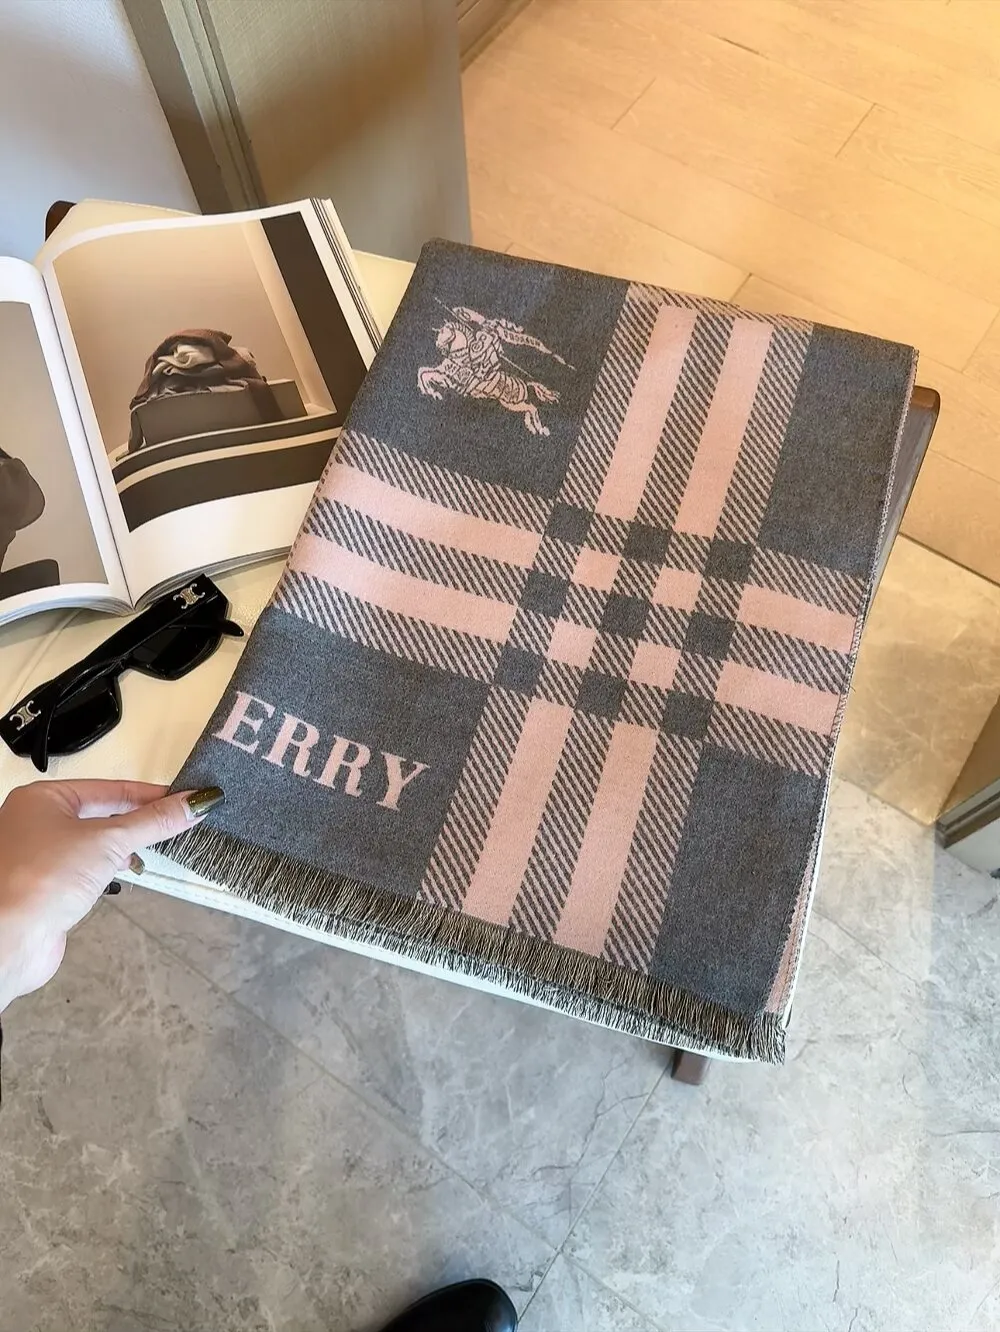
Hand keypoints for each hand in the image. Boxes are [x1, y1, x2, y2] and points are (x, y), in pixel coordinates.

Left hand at [0, 780, 223, 1012]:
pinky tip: (125, 872)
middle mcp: (35, 823)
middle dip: (139, 819)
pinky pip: (86, 867)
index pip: (110, 788)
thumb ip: (153, 822)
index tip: (184, 798)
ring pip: (94, 841)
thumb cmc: (37, 881)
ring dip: (124, 845)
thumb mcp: (108, 841)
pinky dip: (108, 867)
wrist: (9, 940)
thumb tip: (193, 804)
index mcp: (42, 798)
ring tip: (156, 845)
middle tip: (178, 819)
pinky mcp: (46, 887)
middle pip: (102, 812)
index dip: (150, 794)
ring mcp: (39, 856)